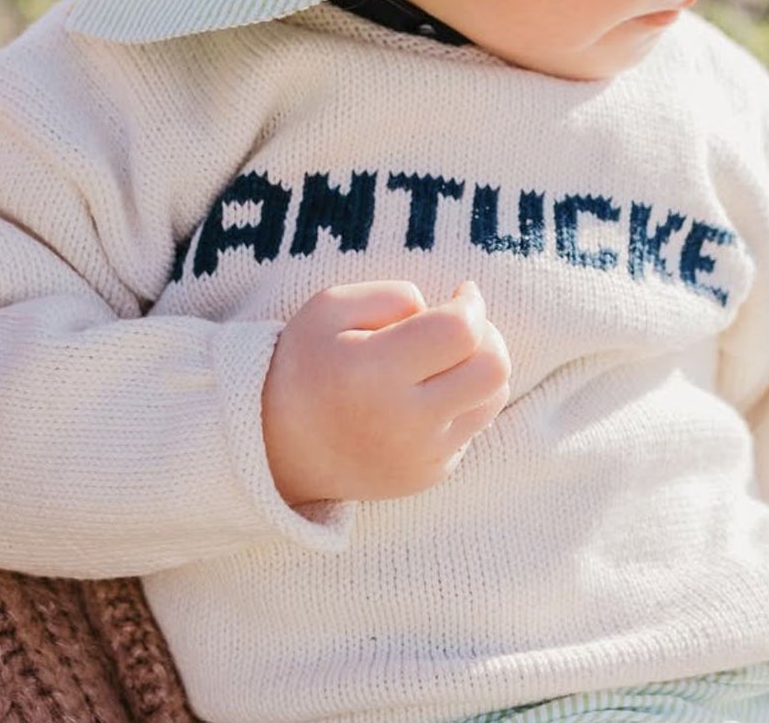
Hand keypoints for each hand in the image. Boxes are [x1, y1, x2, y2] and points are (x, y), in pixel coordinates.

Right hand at [261, 278, 510, 506]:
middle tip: (459, 325)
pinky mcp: (428, 476)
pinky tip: (427, 394)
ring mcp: (419, 456)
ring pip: (493, 397)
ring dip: (481, 367)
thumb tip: (447, 308)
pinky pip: (474, 427)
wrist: (275, 448)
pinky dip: (463, 402)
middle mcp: (403, 422)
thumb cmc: (307, 364)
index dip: (472, 302)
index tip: (460, 292)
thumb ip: (394, 295)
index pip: (460, 330)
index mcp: (374, 372)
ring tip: (447, 357)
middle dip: (488, 334)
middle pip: (494, 367)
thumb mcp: (331, 307)